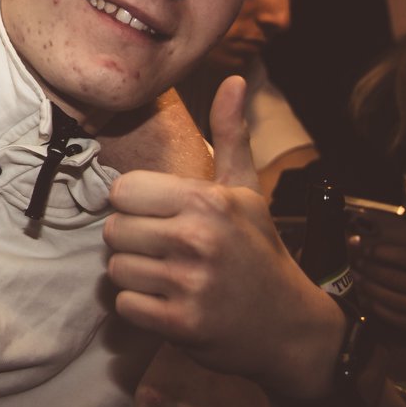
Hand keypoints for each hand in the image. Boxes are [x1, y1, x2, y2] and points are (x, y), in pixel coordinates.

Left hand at [105, 76, 343, 398]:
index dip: (135, 206)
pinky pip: (126, 304)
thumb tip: (235, 80)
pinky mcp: (181, 323)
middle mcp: (198, 238)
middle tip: (164, 251)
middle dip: (133, 242)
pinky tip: (169, 302)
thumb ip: (231, 134)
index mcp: (208, 201)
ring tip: (168, 276)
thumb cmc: (259, 252)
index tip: (158, 217)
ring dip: (136, 276)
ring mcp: (190, 283)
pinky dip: (141, 308)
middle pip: (114, 231)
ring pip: (116, 268)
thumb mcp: (246, 191)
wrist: (291, 327)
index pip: (123, 192)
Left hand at [353, 231, 405, 334]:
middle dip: (372, 269)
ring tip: (356, 277)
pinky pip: (399, 319)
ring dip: (372, 289)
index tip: (367, 247)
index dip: (386, 253)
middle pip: (399, 280)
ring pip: (396, 301)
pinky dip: (380, 309)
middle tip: (355, 261)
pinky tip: (367, 298)